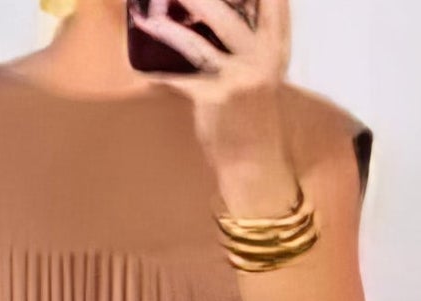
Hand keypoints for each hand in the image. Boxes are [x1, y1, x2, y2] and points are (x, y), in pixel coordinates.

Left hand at [128, 1, 293, 178]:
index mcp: (276, 48)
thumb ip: (247, 43)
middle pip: (229, 17)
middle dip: (200, 2)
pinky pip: (179, 81)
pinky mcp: (216, 99)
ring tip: (148, 19)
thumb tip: (211, 12)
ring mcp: (239, 78)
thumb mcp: (260, 73)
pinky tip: (144, 72)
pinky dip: (159, 77)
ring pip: (198, 45)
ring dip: (169, 31)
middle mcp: (263, 59)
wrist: (255, 164)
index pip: (274, 5)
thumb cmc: (253, 118)